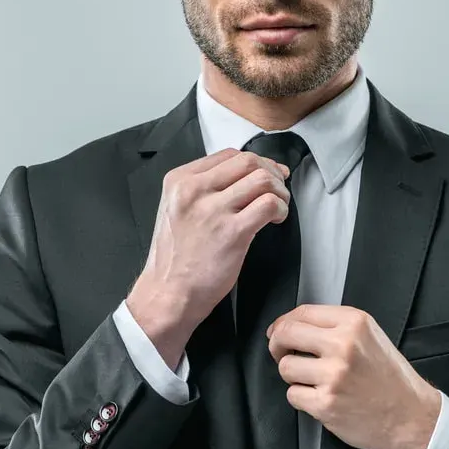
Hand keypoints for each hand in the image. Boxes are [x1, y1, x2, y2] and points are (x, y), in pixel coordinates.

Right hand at [127, 149, 291, 367]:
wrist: (168, 293)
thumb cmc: (175, 259)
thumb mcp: (177, 210)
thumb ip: (203, 190)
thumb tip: (244, 178)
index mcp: (180, 181)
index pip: (228, 154)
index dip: (256, 162)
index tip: (268, 173)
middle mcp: (195, 190)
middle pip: (248, 161)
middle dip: (271, 173)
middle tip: (278, 189)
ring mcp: (213, 210)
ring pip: (262, 179)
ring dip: (279, 192)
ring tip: (277, 207)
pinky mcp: (232, 232)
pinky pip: (268, 205)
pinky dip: (280, 209)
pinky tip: (276, 220)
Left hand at [266, 304, 441, 448]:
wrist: (410, 416)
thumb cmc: (391, 379)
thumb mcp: (371, 337)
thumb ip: (336, 327)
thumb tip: (292, 326)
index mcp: (354, 323)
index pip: (302, 313)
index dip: (283, 323)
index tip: (278, 332)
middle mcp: (343, 345)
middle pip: (286, 334)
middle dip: (277, 345)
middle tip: (282, 354)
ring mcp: (333, 375)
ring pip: (285, 367)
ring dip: (294, 376)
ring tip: (314, 381)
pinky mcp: (326, 403)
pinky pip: (293, 395)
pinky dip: (302, 398)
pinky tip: (321, 397)